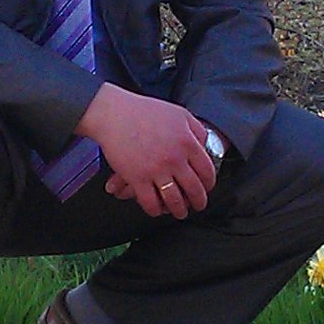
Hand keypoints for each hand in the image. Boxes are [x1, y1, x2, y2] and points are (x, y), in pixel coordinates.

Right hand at [77, 85, 214, 217]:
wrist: (114, 114)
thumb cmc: (144, 112)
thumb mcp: (179, 114)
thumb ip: (196, 130)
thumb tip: (205, 146)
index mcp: (187, 142)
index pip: (207, 171)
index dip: (209, 184)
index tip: (206, 188)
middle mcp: (174, 158)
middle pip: (194, 189)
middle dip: (198, 202)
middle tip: (198, 205)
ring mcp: (156, 170)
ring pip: (174, 200)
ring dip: (179, 210)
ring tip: (179, 212)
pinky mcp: (137, 178)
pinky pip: (151, 203)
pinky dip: (155, 210)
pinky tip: (157, 210)